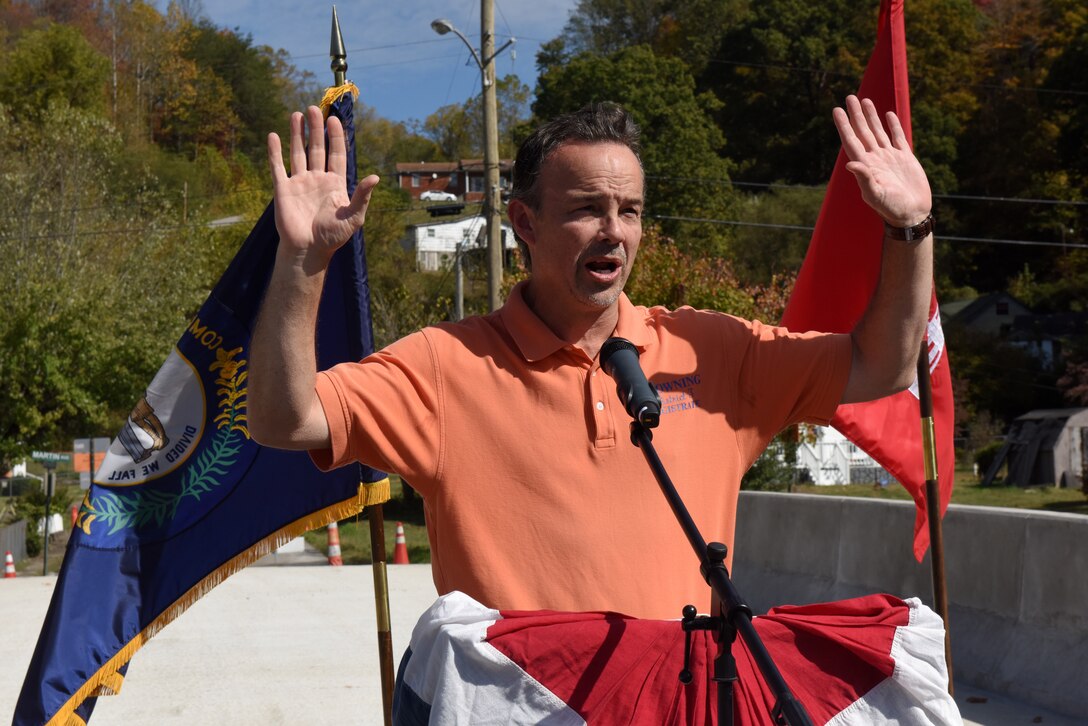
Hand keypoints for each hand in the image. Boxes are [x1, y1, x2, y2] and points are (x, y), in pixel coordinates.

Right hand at [267, 106, 378, 262]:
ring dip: (297, 134)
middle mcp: (317, 180)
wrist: (309, 251)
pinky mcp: (283, 190)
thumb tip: (375, 177)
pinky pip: (278, 167)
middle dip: (316, 129)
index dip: (336, 137)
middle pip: (317, 148)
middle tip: (314, 108)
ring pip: (298, 153)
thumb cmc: (333, 237)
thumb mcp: (353, 217)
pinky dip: (275, 152)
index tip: (334, 119)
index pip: (336, 154)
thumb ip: (362, 196)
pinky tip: (274, 135)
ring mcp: (299, 183)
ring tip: (297, 114)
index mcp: (335, 184)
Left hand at [833, 95, 931, 227]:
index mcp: (866, 165)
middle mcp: (875, 159)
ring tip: (864, 100)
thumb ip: (864, 178)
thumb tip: (850, 163)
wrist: (912, 213)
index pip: (851, 140)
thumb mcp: (876, 194)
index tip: (836, 110)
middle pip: (863, 131)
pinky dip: (892, 126)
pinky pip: (897, 137)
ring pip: (878, 131)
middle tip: (849, 97)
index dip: (844, 125)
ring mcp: (890, 157)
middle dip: (856, 115)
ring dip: (871, 117)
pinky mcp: (905, 158)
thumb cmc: (892, 208)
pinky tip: (888, 115)